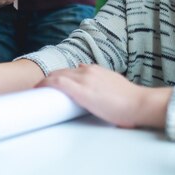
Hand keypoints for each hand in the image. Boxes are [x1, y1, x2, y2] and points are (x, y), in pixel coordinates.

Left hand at [38, 64, 170, 128]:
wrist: (139, 103)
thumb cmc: (130, 101)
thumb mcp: (114, 87)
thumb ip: (103, 85)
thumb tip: (96, 91)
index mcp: (96, 70)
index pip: (72, 70)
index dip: (61, 76)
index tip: (54, 83)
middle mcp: (88, 71)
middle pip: (62, 71)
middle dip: (50, 79)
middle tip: (40, 88)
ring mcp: (84, 79)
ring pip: (57, 75)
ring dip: (45, 82)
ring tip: (36, 90)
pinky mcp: (81, 90)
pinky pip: (57, 82)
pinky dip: (45, 84)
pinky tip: (38, 89)